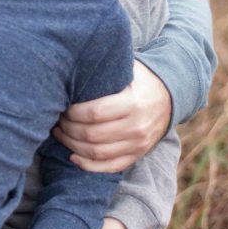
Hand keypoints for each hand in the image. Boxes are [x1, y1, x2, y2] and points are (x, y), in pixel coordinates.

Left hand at [53, 61, 171, 171]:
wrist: (170, 98)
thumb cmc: (140, 79)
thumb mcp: (129, 69)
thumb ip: (106, 68)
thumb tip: (74, 61)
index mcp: (133, 103)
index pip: (94, 113)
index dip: (73, 112)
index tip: (63, 105)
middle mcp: (137, 127)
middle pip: (92, 135)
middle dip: (68, 128)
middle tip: (57, 119)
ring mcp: (138, 145)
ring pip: (96, 153)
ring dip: (72, 145)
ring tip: (60, 133)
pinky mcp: (136, 156)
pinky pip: (109, 167)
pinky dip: (88, 165)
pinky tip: (73, 155)